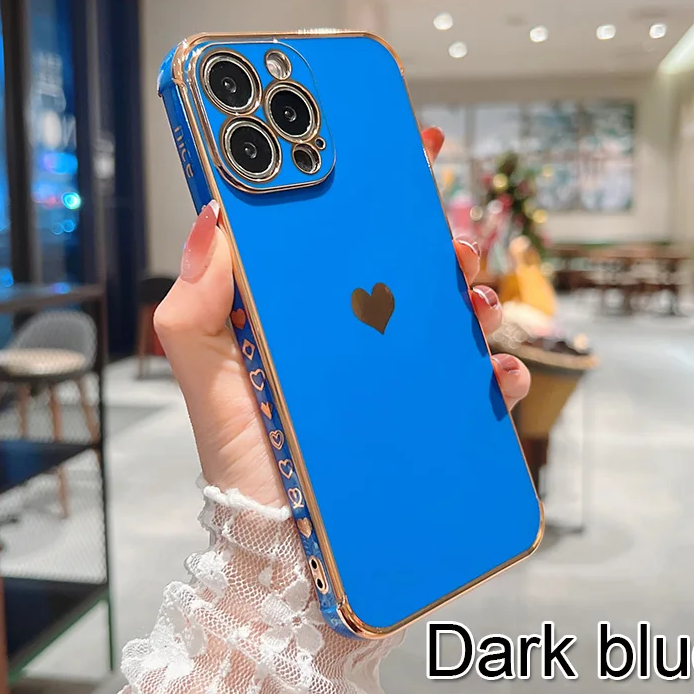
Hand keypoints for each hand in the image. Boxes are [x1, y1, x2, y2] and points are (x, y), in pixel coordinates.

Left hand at [154, 127, 530, 507]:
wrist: (280, 544)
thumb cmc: (243, 453)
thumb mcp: (206, 374)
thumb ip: (195, 304)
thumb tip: (214, 216)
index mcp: (311, 315)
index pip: (345, 241)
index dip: (376, 194)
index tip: (409, 150)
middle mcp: (361, 338)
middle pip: (410, 272)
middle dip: (438, 242)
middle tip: (446, 239)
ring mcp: (400, 378)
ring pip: (453, 319)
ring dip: (476, 297)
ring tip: (472, 300)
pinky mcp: (432, 420)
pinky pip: (480, 387)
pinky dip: (497, 372)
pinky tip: (493, 370)